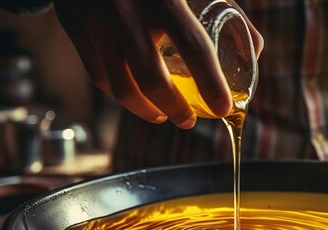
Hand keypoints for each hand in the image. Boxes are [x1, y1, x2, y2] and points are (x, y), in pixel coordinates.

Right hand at [53, 0, 261, 128]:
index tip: (222, 108)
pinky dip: (120, 95)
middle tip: (189, 120)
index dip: (211, 83)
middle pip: (151, 80)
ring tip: (161, 115)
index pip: (193, 47)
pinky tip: (136, 98)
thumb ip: (227, 12)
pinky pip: (98, 76)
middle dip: (175, 109)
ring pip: (120, 87)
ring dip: (145, 111)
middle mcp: (126, 8)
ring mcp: (94, 18)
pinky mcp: (74, 25)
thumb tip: (254, 53)